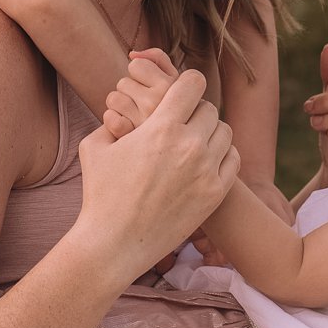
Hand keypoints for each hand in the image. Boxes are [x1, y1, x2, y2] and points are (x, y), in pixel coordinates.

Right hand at [77, 65, 238, 279]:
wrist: (114, 244)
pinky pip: (232, 159)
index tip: (179, 92)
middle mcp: (189, 145)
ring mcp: (206, 171)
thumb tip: (123, 107)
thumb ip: (113, 119)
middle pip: (209, 108)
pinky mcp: (215, 194)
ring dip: (209, 132)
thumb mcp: (95, 146)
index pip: (193, 83)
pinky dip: (222, 154)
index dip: (185, 82)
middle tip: (180, 123)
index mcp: (161, 128)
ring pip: (224, 131)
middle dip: (194, 111)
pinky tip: (205, 160)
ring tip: (192, 142)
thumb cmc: (100, 194)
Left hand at [103, 48, 182, 138]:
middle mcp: (159, 103)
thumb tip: (132, 53)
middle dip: (130, 93)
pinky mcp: (129, 141)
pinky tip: (127, 132)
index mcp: (173, 88)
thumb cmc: (176, 118)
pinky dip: (113, 123)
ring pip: (113, 98)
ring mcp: (143, 123)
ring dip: (120, 108)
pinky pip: (109, 118)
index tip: (152, 89)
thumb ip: (159, 62)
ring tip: (135, 120)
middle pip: (123, 81)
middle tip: (144, 109)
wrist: (176, 164)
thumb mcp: (176, 87)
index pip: (137, 65)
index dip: (141, 75)